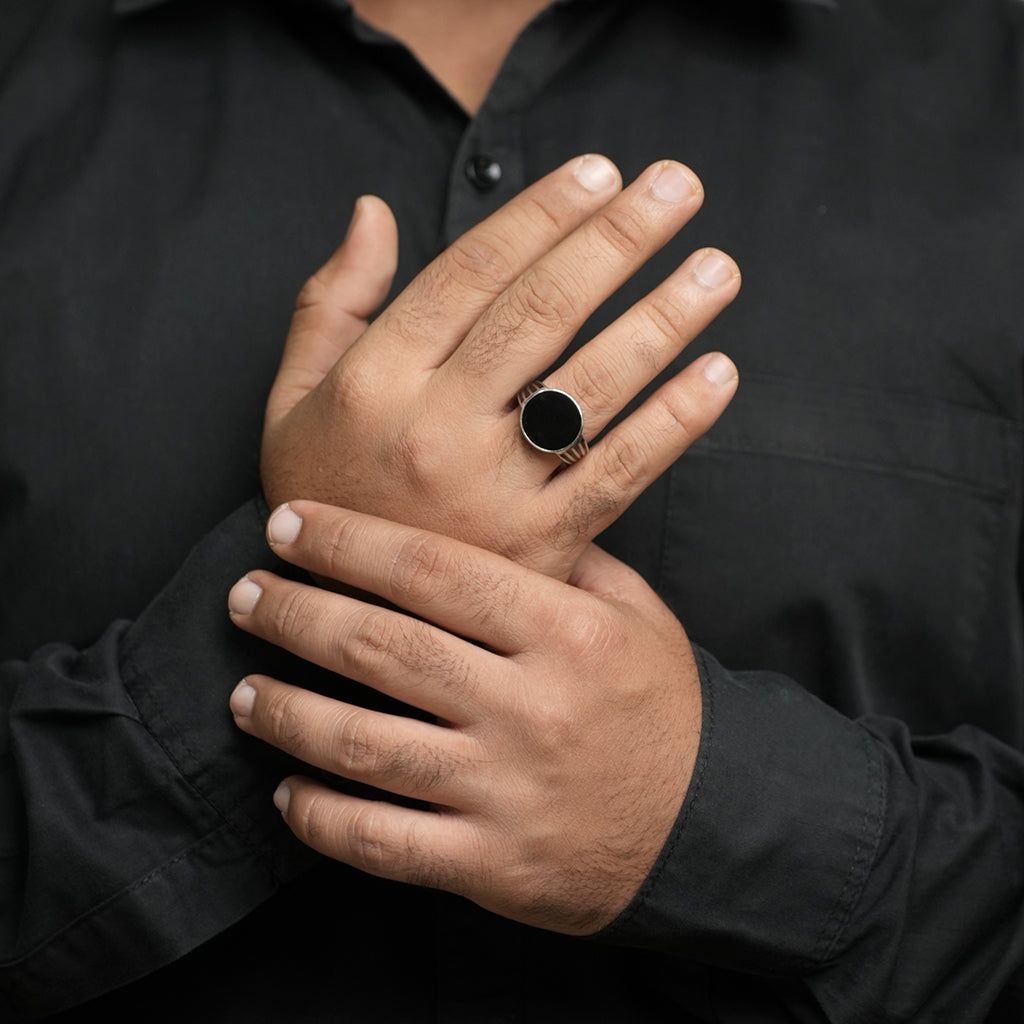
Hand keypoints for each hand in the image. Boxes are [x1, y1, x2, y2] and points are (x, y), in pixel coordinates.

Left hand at [227, 500, 701, 934]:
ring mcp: (506, 791)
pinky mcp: (491, 863)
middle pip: (383, 650)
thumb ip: (565, 561)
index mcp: (565, 633)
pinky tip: (287, 792)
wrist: (709, 826)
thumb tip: (485, 512)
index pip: (432, 571)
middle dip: (296, 615)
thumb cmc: (664, 706)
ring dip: (288, 712)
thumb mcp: (636, 614)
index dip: (346, 542)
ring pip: (365, 745)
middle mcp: (530, 708)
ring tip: (244, 690)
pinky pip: (381, 842)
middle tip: (246, 596)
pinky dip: (320, 818)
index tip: (288, 526)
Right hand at [262, 155, 739, 579]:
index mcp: (376, 379)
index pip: (472, 272)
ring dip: (662, 319)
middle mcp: (435, 427)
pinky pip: (618, 475)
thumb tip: (372, 210)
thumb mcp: (292, 394)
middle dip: (617, 240)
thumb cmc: (320, 492)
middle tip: (678, 186)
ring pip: (590, 387)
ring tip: (716, 270)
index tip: (601, 171)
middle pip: (541, 313)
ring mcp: (492, 491)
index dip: (543, 213)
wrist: (340, 619)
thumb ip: (330, 301)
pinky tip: (718, 374)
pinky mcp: (538, 546)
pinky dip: (674, 424)